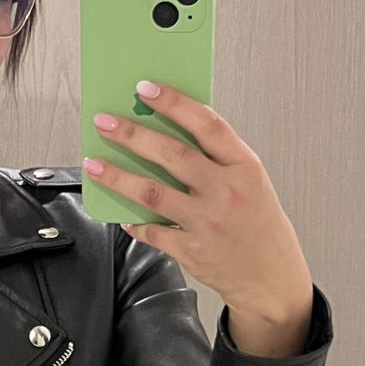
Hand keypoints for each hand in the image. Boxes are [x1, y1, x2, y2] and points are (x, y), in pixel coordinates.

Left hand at [84, 79, 314, 354]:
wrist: (271, 276)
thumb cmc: (258, 223)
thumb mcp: (250, 181)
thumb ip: (215, 158)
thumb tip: (166, 132)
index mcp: (244, 167)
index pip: (207, 125)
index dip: (174, 103)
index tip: (146, 89)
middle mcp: (225, 191)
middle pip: (172, 155)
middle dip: (133, 135)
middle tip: (104, 123)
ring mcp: (207, 221)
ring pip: (153, 193)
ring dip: (118, 176)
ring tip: (94, 163)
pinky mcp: (190, 249)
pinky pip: (152, 231)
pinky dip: (134, 223)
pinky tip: (121, 215)